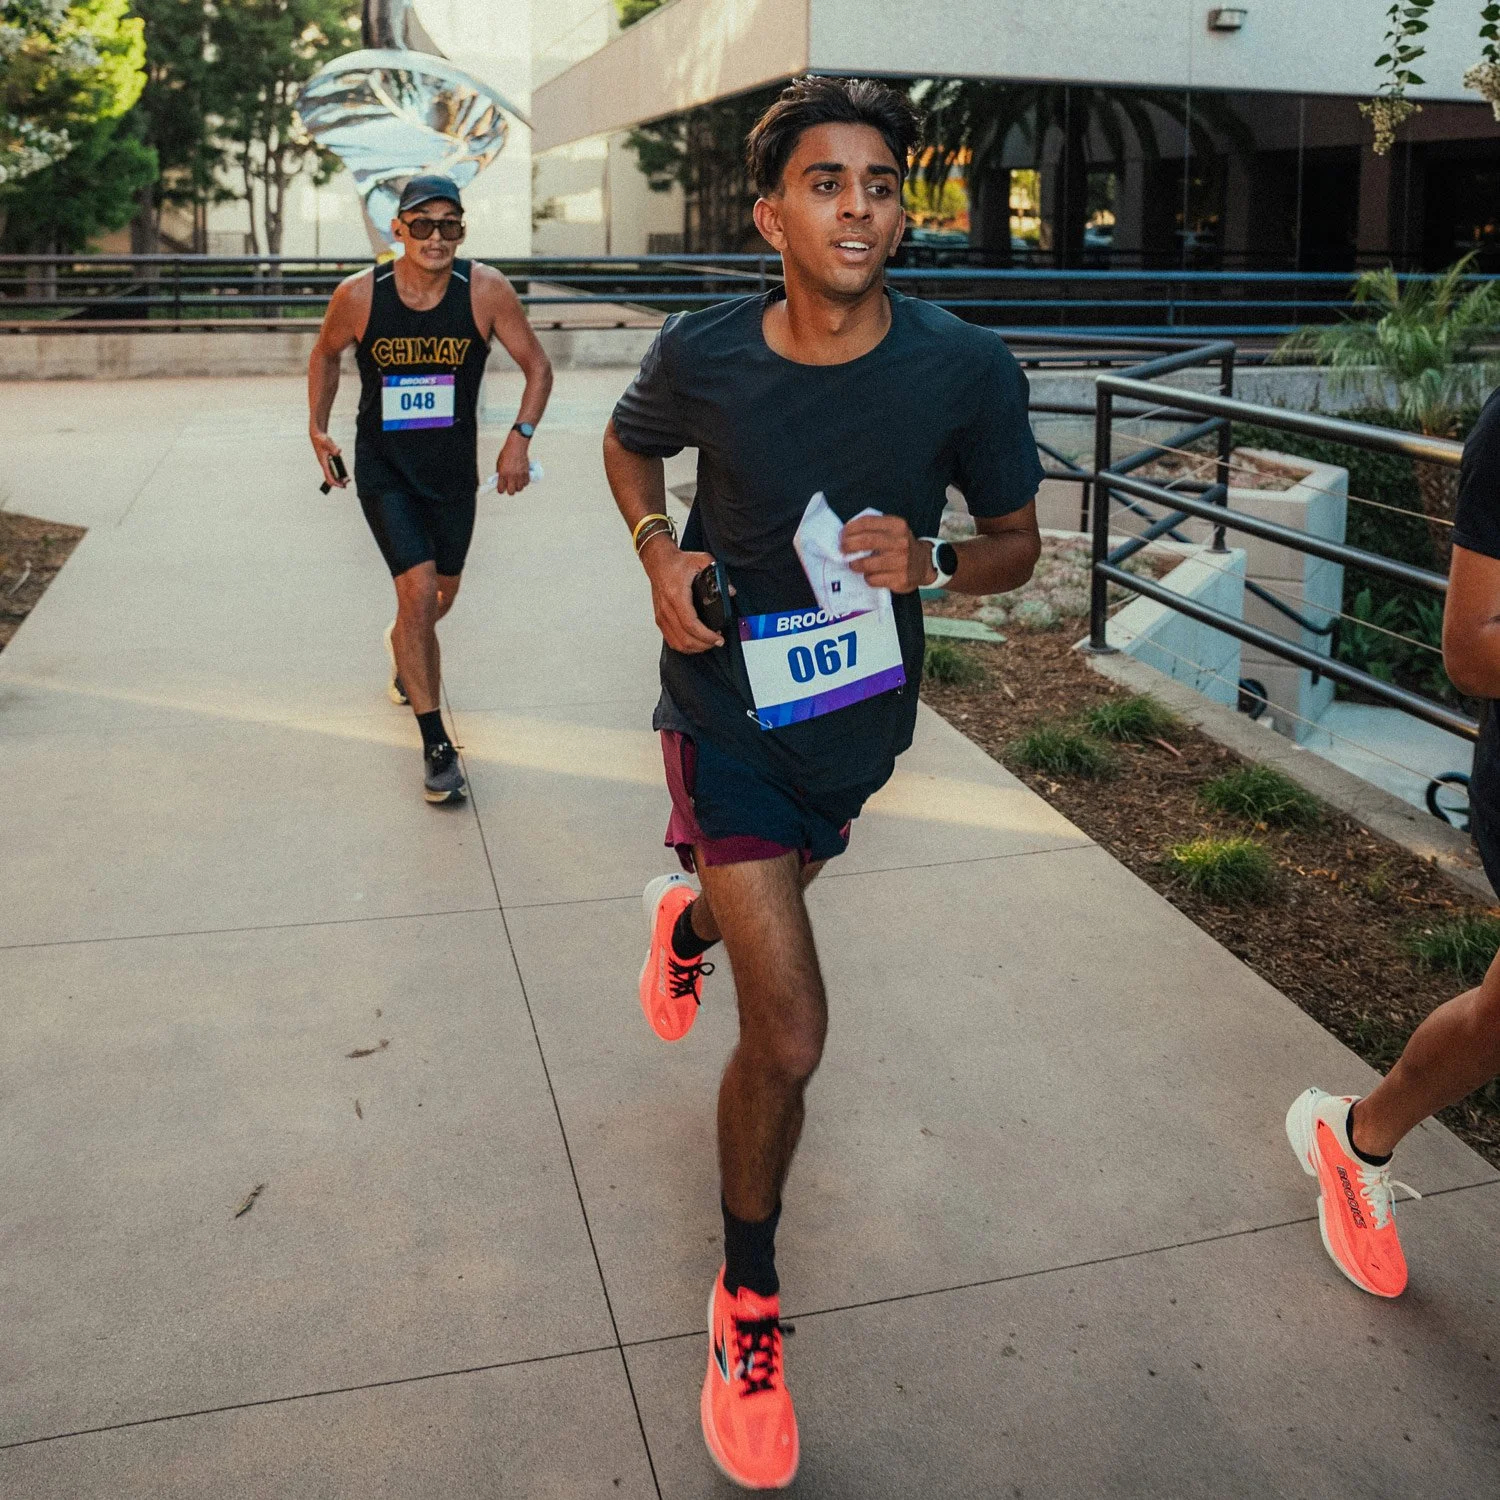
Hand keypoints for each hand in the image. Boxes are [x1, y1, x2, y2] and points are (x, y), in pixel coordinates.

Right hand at [311, 430, 345, 488]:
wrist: (317, 435)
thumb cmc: (321, 439)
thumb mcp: (327, 442)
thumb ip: (333, 447)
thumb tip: (339, 451)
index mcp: (324, 463)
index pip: (329, 476)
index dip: (336, 483)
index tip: (343, 486)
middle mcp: (324, 464)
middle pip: (330, 478)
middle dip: (338, 482)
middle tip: (347, 483)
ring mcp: (325, 463)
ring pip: (331, 475)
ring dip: (339, 478)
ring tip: (347, 479)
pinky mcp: (327, 460)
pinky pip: (333, 470)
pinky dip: (338, 473)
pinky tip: (343, 473)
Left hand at [494, 430, 531, 494]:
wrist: (516, 447)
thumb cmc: (507, 453)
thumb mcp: (499, 463)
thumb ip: (499, 473)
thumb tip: (499, 480)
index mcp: (503, 474)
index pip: (501, 489)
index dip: (501, 490)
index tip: (501, 488)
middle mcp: (512, 476)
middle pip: (511, 492)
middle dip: (510, 490)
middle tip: (509, 487)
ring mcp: (520, 475)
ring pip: (519, 489)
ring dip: (517, 486)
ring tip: (516, 482)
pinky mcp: (526, 473)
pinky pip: (526, 483)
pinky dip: (524, 482)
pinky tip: (521, 479)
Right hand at [640, 539, 721, 653]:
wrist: (658, 562)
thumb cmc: (677, 562)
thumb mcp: (701, 560)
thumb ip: (718, 574)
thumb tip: (731, 591)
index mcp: (677, 596)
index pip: (691, 624)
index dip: (706, 636)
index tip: (718, 638)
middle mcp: (667, 608)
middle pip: (685, 638)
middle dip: (704, 645)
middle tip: (717, 641)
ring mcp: (662, 615)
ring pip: (677, 642)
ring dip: (694, 648)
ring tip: (708, 644)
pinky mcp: (660, 619)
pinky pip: (670, 640)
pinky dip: (684, 646)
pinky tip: (695, 643)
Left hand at [841, 514, 934, 592]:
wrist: (924, 563)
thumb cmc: (901, 545)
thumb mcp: (893, 529)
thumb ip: (874, 527)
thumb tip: (847, 533)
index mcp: (897, 526)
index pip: (867, 522)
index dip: (850, 528)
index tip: (842, 534)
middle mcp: (900, 542)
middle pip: (866, 541)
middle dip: (849, 545)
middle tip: (843, 549)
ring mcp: (901, 562)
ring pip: (867, 564)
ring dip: (855, 564)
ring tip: (854, 564)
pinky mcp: (900, 579)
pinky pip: (873, 579)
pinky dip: (867, 578)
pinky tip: (870, 575)